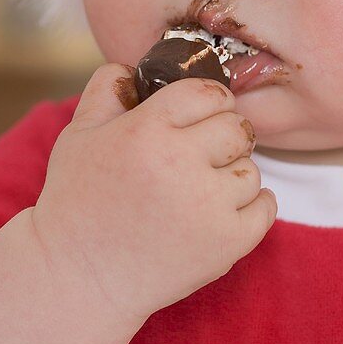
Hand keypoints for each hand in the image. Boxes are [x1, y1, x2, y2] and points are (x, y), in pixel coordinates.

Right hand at [30, 64, 276, 324]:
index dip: (206, 101)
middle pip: (237, 126)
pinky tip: (223, 209)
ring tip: (202, 188)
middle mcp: (181, 164)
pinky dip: (252, 206)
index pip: (206, 93)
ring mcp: (208, 206)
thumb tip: (134, 65)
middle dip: (224, 134)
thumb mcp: (78, 135)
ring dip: (233, 173)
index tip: (200, 115)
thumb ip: (107, 90)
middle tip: (204, 151)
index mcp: (147, 130)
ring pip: (252, 168)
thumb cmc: (77, 203)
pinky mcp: (226, 244)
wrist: (79, 278)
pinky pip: (266, 207)